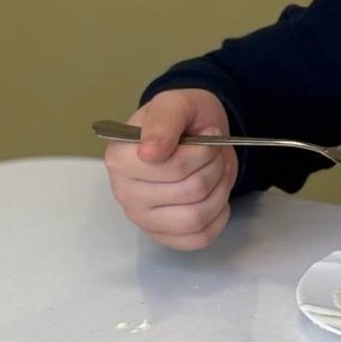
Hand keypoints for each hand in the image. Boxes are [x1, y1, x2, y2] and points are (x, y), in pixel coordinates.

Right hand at [103, 88, 238, 250]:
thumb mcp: (175, 103)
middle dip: (214, 166)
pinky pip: (200, 238)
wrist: (197, 132)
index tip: (206, 135)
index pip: (173, 167)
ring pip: (197, 217)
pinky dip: (218, 216)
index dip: (202, 151)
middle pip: (191, 191)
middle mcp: (125, 193)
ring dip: (220, 190)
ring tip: (216, 171)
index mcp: (120, 158)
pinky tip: (214, 194)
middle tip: (214, 152)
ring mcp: (143, 219)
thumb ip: (163, 120)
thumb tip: (150, 152)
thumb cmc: (182, 119)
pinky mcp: (163, 236)